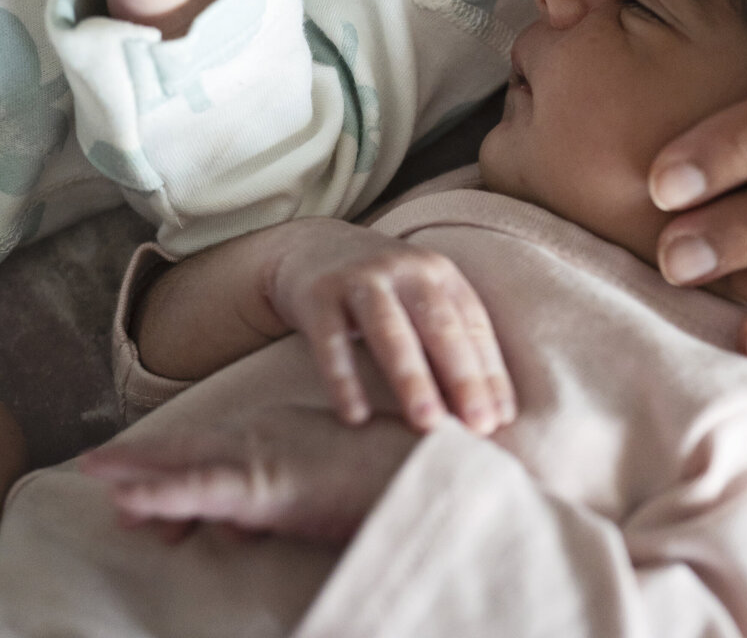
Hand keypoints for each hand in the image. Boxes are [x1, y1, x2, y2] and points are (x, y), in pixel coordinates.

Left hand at [81, 404, 409, 544]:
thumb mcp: (331, 482)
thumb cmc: (394, 474)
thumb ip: (287, 495)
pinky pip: (205, 491)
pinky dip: (165, 494)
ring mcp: (267, 457)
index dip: (173, 468)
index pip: (217, 453)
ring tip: (98, 472)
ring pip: (189, 467)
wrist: (432, 464)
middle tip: (98, 467)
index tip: (135, 492)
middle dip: (145, 462)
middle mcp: (268, 438)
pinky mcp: (270, 485)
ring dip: (142, 473)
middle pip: (194, 451)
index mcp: (282, 436)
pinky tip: (131, 502)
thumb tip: (242, 525)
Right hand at [263, 220, 515, 435]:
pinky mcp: (319, 295)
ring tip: (429, 424)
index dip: (490, 371)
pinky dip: (344, 378)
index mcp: (438, 272)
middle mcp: (405, 269)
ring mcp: (361, 279)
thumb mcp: (417, 299)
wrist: (309, 247)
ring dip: (412, 378)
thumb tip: (487, 412)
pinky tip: (356, 416)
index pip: (473, 324)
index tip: (501, 419)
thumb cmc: (380, 290)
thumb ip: (447, 342)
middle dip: (462, 377)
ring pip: (390, 331)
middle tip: (479, 427)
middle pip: (439, 325)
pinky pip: (332, 341)